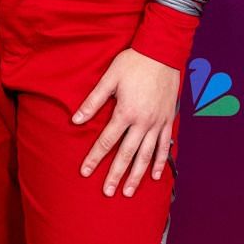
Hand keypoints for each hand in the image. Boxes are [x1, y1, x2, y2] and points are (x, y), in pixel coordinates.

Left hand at [73, 48, 179, 197]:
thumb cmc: (133, 62)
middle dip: (115, 174)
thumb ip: (93, 101)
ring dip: (137, 175)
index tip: (85, 172)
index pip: (106, 141)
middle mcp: (143, 122)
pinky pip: (165, 145)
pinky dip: (160, 162)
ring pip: (147, 155)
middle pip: (127, 154)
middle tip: (108, 192)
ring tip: (128, 191)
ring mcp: (158, 123)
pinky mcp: (169, 120)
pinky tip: (155, 176)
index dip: (94, 158)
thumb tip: (75, 119)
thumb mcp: (109, 78)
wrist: (162, 51)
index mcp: (126, 112)